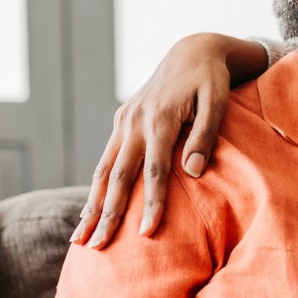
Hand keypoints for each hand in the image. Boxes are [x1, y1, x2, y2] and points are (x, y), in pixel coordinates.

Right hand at [72, 32, 264, 246]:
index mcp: (158, 119)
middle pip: (117, 176)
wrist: (191, 51)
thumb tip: (193, 172)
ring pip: (103, 170)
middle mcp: (133, 122)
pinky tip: (90, 210)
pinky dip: (96, 187)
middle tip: (97, 246)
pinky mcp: (121, 122)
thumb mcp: (217, 103)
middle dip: (107, 214)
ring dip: (92, 205)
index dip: (152, 203)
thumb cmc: (211, 81)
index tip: (148, 233)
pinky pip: (105, 159)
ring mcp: (123, 122)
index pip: (154, 171)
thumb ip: (205, 137)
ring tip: (80, 237)